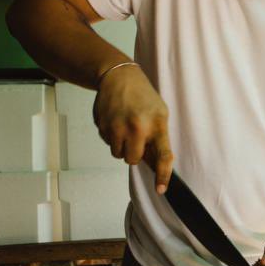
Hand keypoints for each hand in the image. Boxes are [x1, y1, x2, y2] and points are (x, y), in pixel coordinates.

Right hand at [93, 64, 173, 193]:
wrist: (119, 76)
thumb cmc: (143, 96)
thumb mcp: (160, 113)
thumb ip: (159, 138)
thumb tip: (156, 165)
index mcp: (156, 125)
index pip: (162, 156)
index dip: (163, 175)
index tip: (161, 189)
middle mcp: (136, 128)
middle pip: (133, 160)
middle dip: (134, 153)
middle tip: (137, 138)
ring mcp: (116, 127)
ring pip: (118, 154)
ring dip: (122, 146)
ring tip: (126, 127)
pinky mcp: (102, 126)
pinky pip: (108, 143)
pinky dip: (112, 137)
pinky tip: (116, 120)